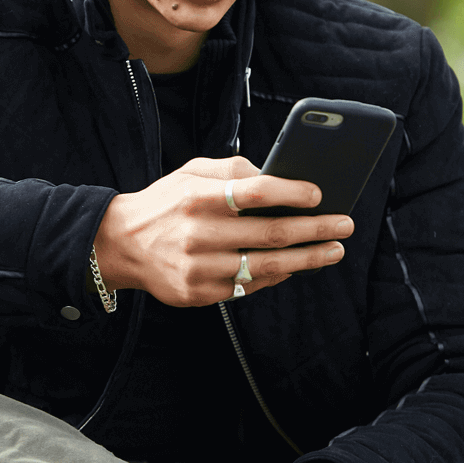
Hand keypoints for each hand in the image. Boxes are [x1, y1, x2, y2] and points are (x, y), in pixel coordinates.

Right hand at [94, 157, 353, 306]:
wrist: (119, 244)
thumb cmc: (166, 202)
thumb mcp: (190, 172)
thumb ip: (231, 168)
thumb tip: (277, 175)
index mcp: (197, 196)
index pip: (254, 192)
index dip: (292, 192)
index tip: (320, 195)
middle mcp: (197, 233)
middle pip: (270, 233)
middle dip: (315, 229)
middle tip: (344, 226)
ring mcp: (197, 268)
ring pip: (265, 266)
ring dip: (307, 260)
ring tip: (333, 251)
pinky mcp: (196, 294)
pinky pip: (247, 286)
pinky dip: (276, 276)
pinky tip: (296, 266)